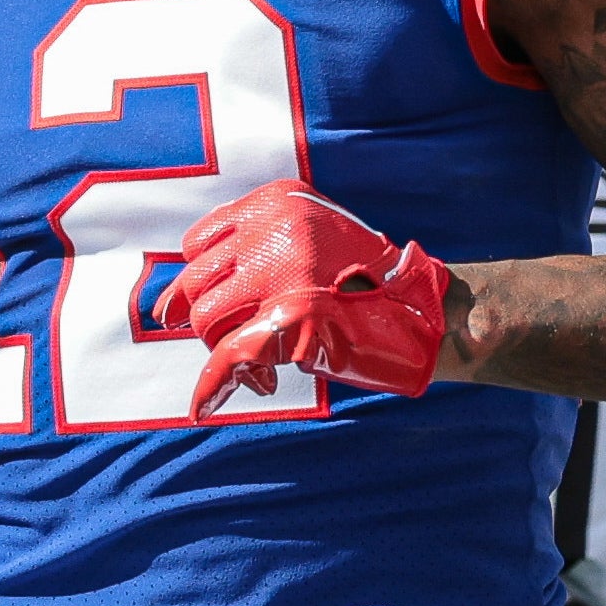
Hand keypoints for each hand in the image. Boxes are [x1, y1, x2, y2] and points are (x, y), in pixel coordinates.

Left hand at [172, 180, 449, 418]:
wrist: (427, 312)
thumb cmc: (369, 283)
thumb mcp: (314, 240)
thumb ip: (261, 249)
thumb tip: (178, 299)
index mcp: (277, 201)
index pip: (200, 241)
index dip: (195, 281)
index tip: (191, 310)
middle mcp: (277, 227)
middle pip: (198, 282)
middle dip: (204, 322)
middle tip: (230, 345)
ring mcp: (286, 271)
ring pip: (209, 320)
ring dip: (223, 352)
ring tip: (261, 369)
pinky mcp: (296, 317)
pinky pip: (231, 354)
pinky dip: (213, 383)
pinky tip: (204, 404)